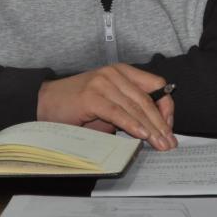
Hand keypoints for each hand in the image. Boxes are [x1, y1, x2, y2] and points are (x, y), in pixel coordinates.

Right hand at [37, 64, 176, 149]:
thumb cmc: (78, 106)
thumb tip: (154, 130)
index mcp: (123, 72)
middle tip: (169, 142)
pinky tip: (141, 135)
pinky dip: (132, 124)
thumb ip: (129, 111)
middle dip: (161, 123)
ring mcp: (102, 83)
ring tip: (160, 144)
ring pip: (134, 107)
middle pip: (147, 99)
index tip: (170, 126)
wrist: (46, 102)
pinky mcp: (92, 96)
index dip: (166, 106)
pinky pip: (117, 112)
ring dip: (150, 128)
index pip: (155, 85)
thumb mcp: (109, 105)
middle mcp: (114, 74)